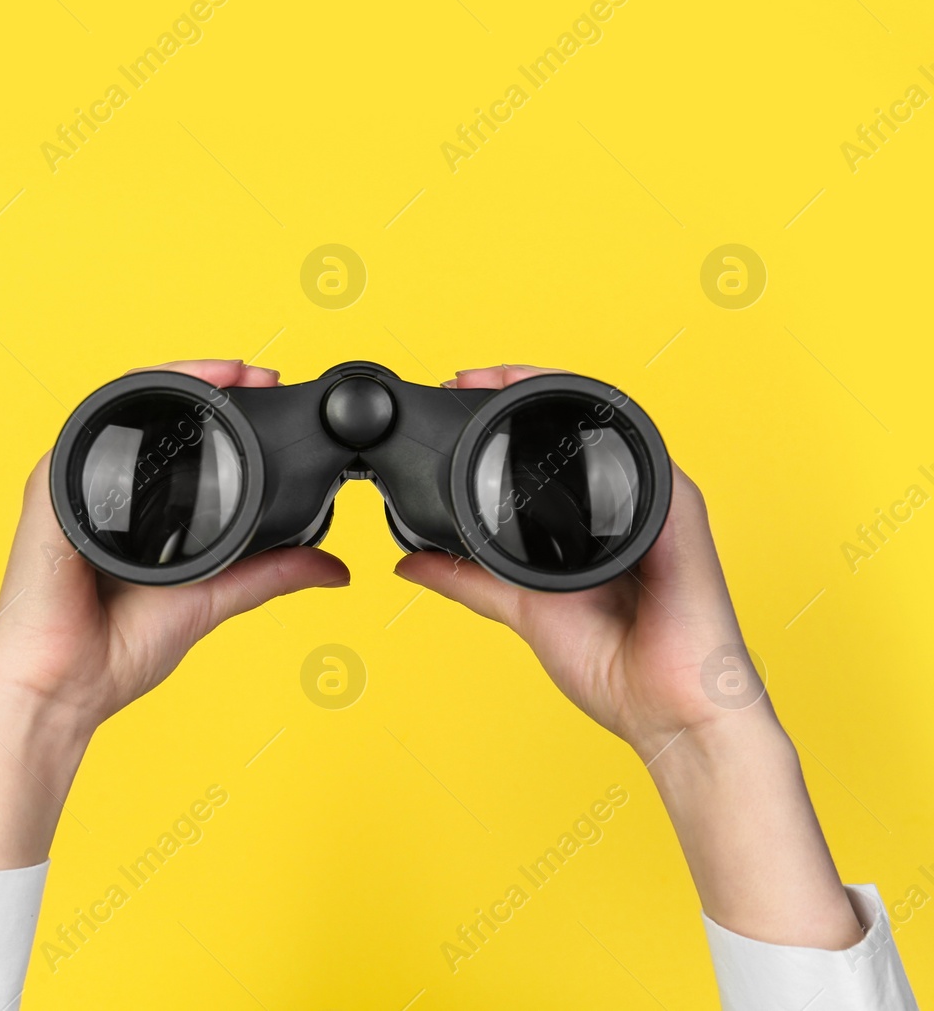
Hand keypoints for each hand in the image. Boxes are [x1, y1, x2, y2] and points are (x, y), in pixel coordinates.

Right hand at [0, 358, 349, 732]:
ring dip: (175, 379)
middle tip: (258, 374)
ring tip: (228, 371)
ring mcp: (73, 485)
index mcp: (133, 509)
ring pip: (121, 407)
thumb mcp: (210, 600)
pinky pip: (87, 430)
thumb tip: (331, 568)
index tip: (265, 392)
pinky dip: (129, 402)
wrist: (65, 688)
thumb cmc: (114, 652)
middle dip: (205, 381)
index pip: (175, 440)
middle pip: (151, 412)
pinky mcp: (50, 490)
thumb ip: (266, 576)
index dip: (219, 409)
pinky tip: (167, 392)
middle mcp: (101, 488)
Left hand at [395, 363, 758, 761]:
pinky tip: (565, 402)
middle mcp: (624, 505)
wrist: (672, 713)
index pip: (548, 455)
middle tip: (467, 379)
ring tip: (500, 377)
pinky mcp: (678, 508)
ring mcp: (654, 502)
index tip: (457, 398)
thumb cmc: (619, 671)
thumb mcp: (522, 610)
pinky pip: (642, 447)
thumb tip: (411, 564)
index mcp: (591, 525)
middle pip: (575, 429)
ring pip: (606, 424)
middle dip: (521, 392)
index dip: (504, 421)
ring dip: (553, 391)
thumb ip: (470, 580)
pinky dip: (603, 419)